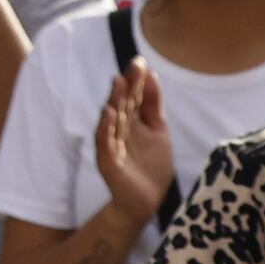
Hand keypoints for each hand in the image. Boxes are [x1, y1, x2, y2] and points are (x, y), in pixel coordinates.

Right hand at [90, 58, 172, 227]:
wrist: (145, 202)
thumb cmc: (151, 167)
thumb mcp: (159, 131)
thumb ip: (154, 106)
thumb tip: (152, 76)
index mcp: (134, 122)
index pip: (135, 96)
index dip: (138, 80)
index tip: (141, 61)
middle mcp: (121, 129)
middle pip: (124, 103)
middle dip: (128, 85)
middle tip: (133, 66)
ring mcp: (113, 144)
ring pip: (113, 118)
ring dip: (115, 100)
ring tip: (119, 82)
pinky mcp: (108, 161)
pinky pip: (105, 142)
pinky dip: (105, 127)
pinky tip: (108, 113)